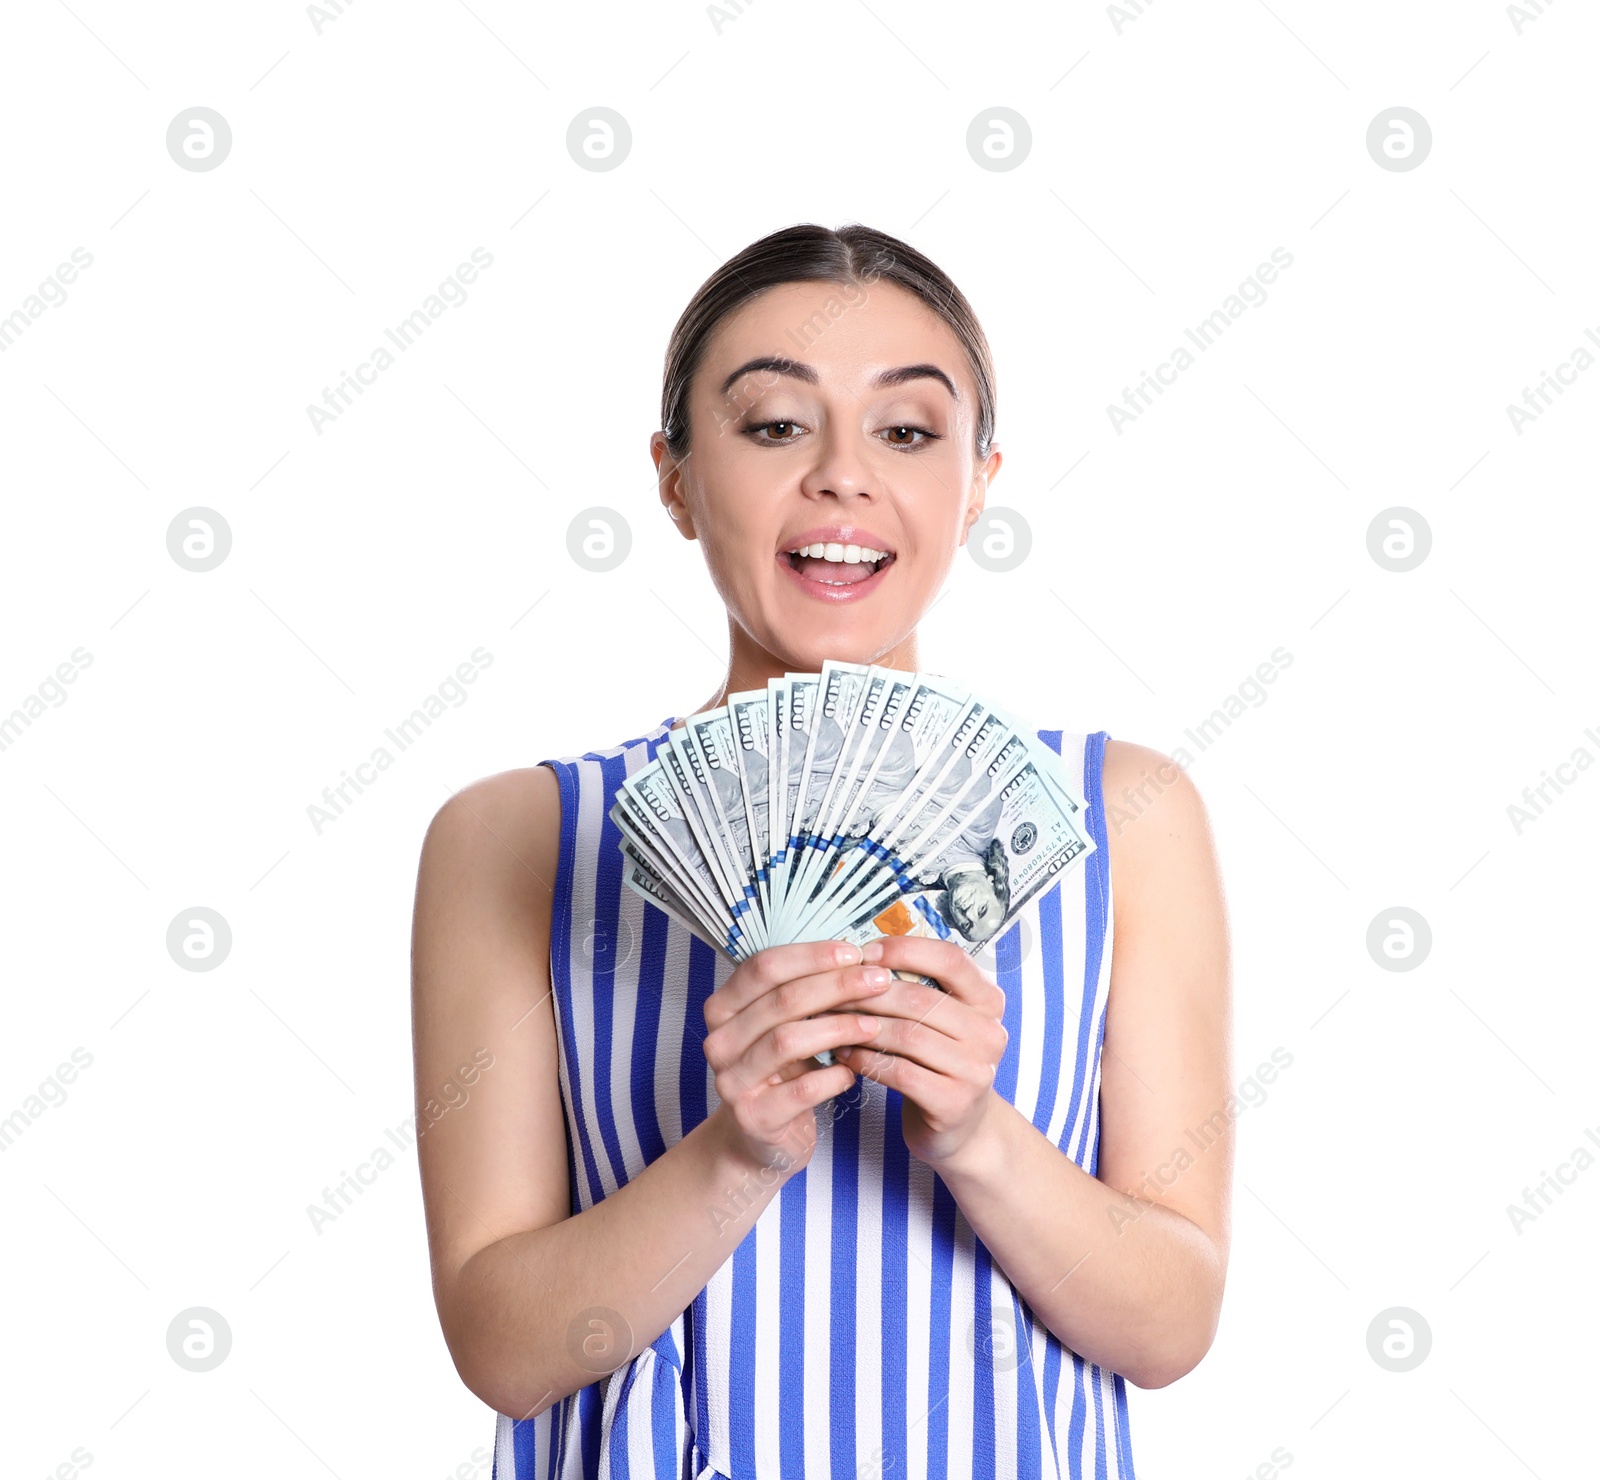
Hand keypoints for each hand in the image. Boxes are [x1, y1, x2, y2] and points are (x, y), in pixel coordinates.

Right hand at [702, 939, 894, 1177]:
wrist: (759, 1139)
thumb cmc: (781, 1072)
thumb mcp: (783, 1026)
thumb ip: (805, 992)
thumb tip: (858, 955)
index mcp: (723, 1007)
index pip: (765, 967)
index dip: (812, 956)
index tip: (856, 952)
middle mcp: (719, 1041)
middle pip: (781, 1000)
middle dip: (836, 986)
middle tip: (878, 981)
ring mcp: (732, 1081)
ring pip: (788, 1040)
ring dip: (838, 1028)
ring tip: (874, 1025)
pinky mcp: (753, 1117)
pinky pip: (801, 1090)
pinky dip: (834, 1077)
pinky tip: (855, 1070)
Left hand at [831, 935, 1009, 1168]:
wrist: (961, 1127)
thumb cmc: (938, 1062)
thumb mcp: (940, 1019)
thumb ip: (916, 986)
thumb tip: (862, 956)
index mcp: (988, 1001)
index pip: (950, 959)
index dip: (905, 950)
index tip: (866, 953)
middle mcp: (989, 1033)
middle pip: (920, 998)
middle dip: (869, 992)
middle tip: (832, 990)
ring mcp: (976, 1070)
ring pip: (907, 1035)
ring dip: (861, 1026)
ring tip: (832, 1022)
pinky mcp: (954, 1103)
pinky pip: (899, 1071)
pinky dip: (865, 1060)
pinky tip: (845, 1055)